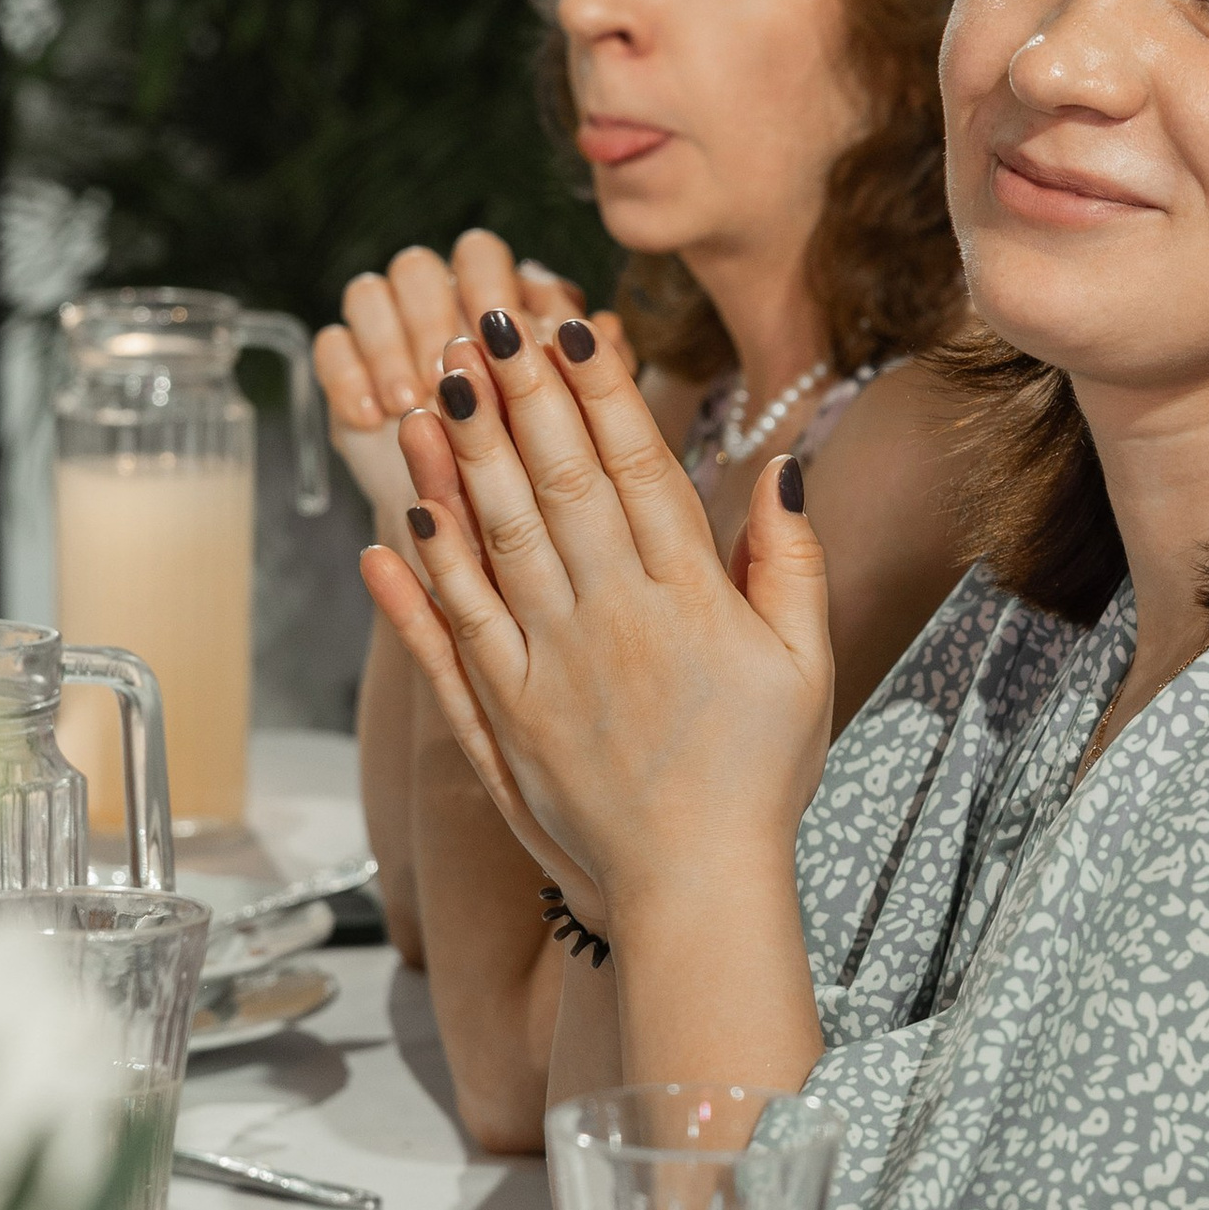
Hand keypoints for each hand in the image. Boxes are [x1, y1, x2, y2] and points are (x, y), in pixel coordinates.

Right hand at [316, 233, 625, 558]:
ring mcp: (389, 331)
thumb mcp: (575, 430)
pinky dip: (347, 376)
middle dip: (430, 319)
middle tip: (444, 377)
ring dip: (387, 347)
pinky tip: (369, 417)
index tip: (497, 336)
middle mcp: (441, 299)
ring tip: (406, 404)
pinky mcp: (348, 368)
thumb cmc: (540, 470)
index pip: (481, 258)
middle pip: (418, 269)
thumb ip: (588, 375)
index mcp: (500, 295)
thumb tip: (605, 329)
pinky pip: (331, 344)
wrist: (473, 529)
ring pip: (368, 294)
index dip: (485, 287)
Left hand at [361, 310, 833, 930]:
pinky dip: (422, 574)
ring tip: (433, 389)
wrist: (697, 887)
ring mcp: (549, 667)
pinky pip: (454, 631)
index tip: (570, 328)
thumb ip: (789, 562)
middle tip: (486, 322)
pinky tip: (401, 518)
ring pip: (497, 541)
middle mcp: (612, 618)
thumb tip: (781, 468)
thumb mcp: (806, 662)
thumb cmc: (759, 773)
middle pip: (556, 483)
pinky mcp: (504, 717)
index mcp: (689, 598)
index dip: (600, 391)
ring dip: (462, 459)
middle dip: (519, 396)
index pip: (636, 468)